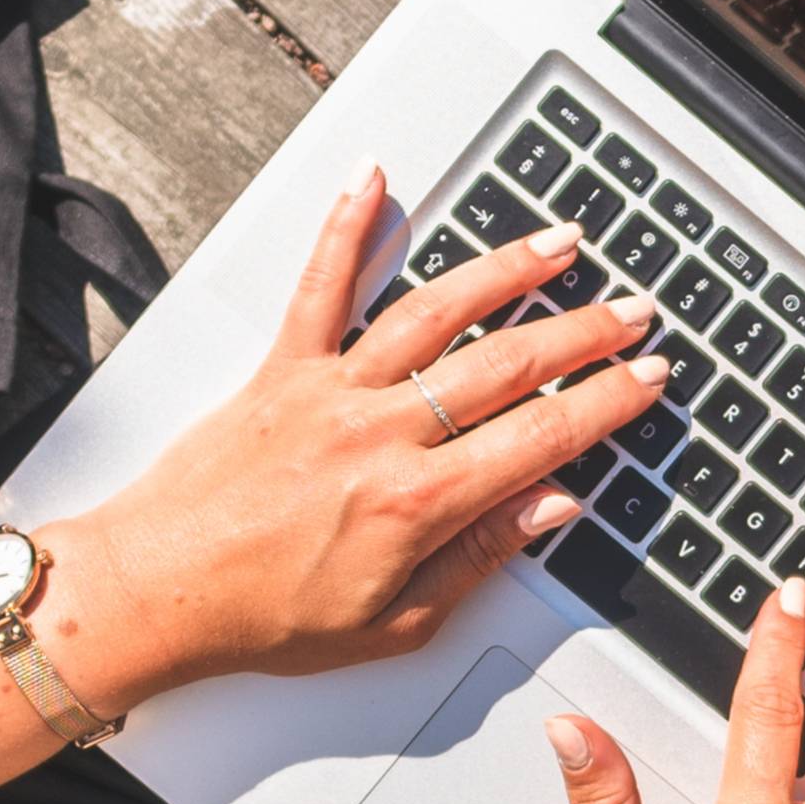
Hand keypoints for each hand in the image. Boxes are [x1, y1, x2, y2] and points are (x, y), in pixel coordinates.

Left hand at [59, 170, 667, 702]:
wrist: (157, 593)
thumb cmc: (265, 618)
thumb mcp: (398, 623)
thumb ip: (481, 557)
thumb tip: (552, 505)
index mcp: (417, 501)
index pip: (542, 436)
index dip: (608, 402)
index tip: (647, 377)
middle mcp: (379, 433)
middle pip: (505, 364)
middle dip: (584, 332)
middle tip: (632, 311)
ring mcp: (329, 390)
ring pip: (434, 313)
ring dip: (505, 271)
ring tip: (559, 245)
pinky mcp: (280, 369)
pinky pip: (320, 285)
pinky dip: (347, 226)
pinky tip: (375, 180)